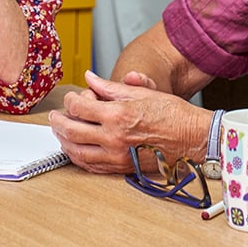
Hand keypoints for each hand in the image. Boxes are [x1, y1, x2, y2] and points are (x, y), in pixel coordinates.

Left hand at [48, 71, 204, 173]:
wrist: (192, 138)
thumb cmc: (173, 114)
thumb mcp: (141, 93)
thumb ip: (111, 87)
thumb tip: (91, 78)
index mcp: (118, 115)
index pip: (79, 108)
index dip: (70, 100)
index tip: (71, 97)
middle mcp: (114, 138)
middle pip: (71, 131)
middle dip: (59, 122)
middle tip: (55, 116)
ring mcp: (116, 156)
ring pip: (77, 152)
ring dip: (64, 141)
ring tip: (61, 132)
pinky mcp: (121, 168)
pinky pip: (91, 166)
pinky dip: (78, 157)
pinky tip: (76, 149)